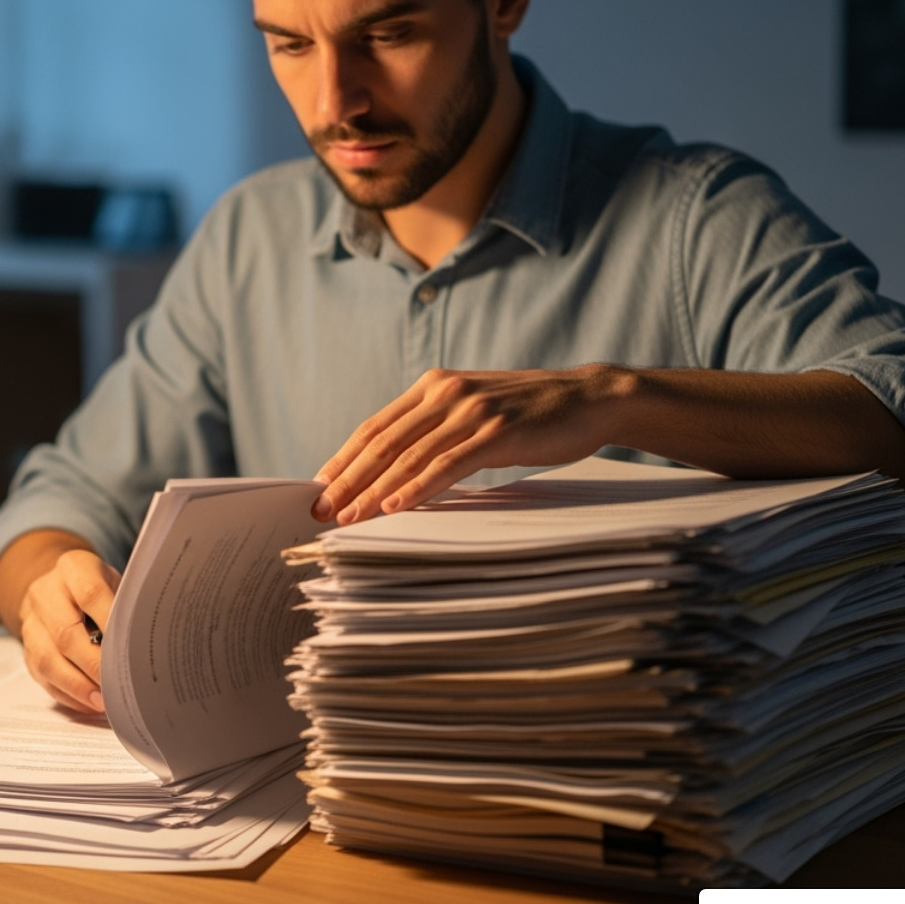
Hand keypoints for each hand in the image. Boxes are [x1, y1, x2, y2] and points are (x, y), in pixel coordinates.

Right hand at [17, 549, 121, 713]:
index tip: (129, 650)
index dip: (110, 623)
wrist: (60, 584)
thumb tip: (144, 643)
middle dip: (94, 665)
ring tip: (103, 702)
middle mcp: (45, 592)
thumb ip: (126, 606)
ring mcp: (30, 620)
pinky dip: (67, 693)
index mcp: (72, 567)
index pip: (90, 594)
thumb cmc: (100, 587)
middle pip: (65, 633)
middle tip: (118, 686)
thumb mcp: (116, 582)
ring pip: (47, 659)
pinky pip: (41, 675)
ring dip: (77, 685)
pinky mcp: (25, 647)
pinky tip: (88, 702)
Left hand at [312, 365, 626, 523]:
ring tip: (348, 517)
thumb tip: (391, 468)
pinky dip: (417, 487)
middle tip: (320, 511)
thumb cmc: (527, 414)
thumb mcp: (472, 413)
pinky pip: (447, 465)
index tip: (317, 489)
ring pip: (409, 456)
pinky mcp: (496, 431)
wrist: (587, 398)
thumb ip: (434, 430)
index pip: (375, 427)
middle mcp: (444, 392)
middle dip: (347, 480)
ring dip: (373, 490)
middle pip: (383, 442)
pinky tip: (394, 506)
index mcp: (432, 386)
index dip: (343, 459)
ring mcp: (470, 410)